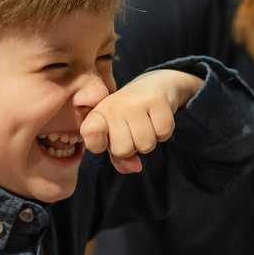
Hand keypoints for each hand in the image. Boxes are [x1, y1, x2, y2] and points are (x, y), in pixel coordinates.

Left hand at [80, 69, 201, 173]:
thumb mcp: (116, 136)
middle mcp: (114, 106)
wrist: (152, 86)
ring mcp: (135, 102)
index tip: (106, 138)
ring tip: (145, 125)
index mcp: (97, 114)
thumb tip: (135, 167)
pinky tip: (157, 120)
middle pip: (123, 150)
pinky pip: (163, 134)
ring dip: (149, 142)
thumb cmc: (128, 117)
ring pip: (145, 145)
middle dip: (132, 147)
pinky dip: (163, 133)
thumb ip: (119, 159)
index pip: (90, 137)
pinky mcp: (157, 100)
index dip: (99, 145)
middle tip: (132, 131)